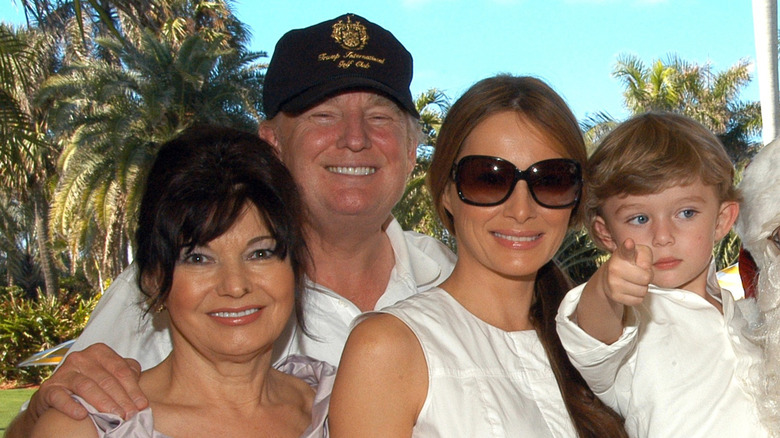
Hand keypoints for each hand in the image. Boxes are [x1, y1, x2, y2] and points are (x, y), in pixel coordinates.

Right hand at [27, 343, 146, 421]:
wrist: (58, 396)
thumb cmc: (91, 383)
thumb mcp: (110, 374)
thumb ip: (127, 374)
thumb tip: (140, 390)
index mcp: (99, 352)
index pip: (121, 370)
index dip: (133, 389)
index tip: (142, 405)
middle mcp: (81, 358)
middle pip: (106, 380)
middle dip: (121, 399)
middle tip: (130, 415)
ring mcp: (64, 372)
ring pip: (86, 387)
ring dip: (103, 403)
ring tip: (115, 417)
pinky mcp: (49, 388)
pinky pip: (60, 397)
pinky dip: (71, 406)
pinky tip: (82, 415)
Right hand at [600, 238, 653, 306]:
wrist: (608, 278)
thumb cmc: (629, 264)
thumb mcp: (639, 254)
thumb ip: (646, 257)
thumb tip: (645, 268)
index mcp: (622, 254)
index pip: (626, 250)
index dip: (628, 247)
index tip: (629, 243)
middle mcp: (615, 268)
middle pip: (646, 277)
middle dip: (647, 277)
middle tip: (639, 273)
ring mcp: (613, 283)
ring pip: (643, 291)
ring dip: (642, 287)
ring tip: (634, 281)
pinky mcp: (615, 296)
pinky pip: (638, 300)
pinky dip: (637, 296)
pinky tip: (630, 290)